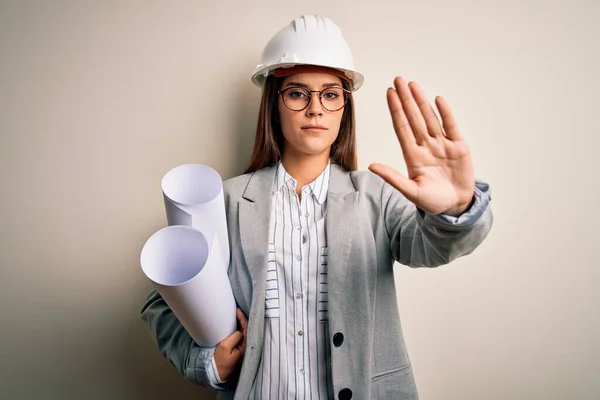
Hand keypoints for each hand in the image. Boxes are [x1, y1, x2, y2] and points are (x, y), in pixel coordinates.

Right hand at [214, 308, 247, 381]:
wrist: (215, 373)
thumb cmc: (219, 361)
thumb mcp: (225, 347)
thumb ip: (234, 337)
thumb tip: (239, 332)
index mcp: (245, 348)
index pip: (247, 329)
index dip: (243, 319)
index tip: (238, 311)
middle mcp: (246, 349)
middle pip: (247, 331)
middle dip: (243, 321)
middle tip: (238, 311)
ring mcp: (242, 350)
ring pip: (244, 334)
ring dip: (241, 325)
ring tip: (237, 316)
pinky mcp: (238, 351)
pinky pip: (240, 338)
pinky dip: (239, 330)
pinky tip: (236, 326)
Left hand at [369, 77, 474, 215]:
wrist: (456, 207)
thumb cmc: (432, 201)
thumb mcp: (411, 191)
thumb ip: (392, 178)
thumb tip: (371, 166)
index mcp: (413, 156)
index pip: (402, 127)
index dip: (395, 110)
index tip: (389, 93)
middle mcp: (426, 146)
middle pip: (414, 118)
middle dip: (406, 99)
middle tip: (398, 80)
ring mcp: (442, 145)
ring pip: (430, 118)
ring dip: (421, 101)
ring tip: (413, 85)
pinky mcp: (459, 147)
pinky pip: (451, 126)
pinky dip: (445, 113)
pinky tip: (438, 100)